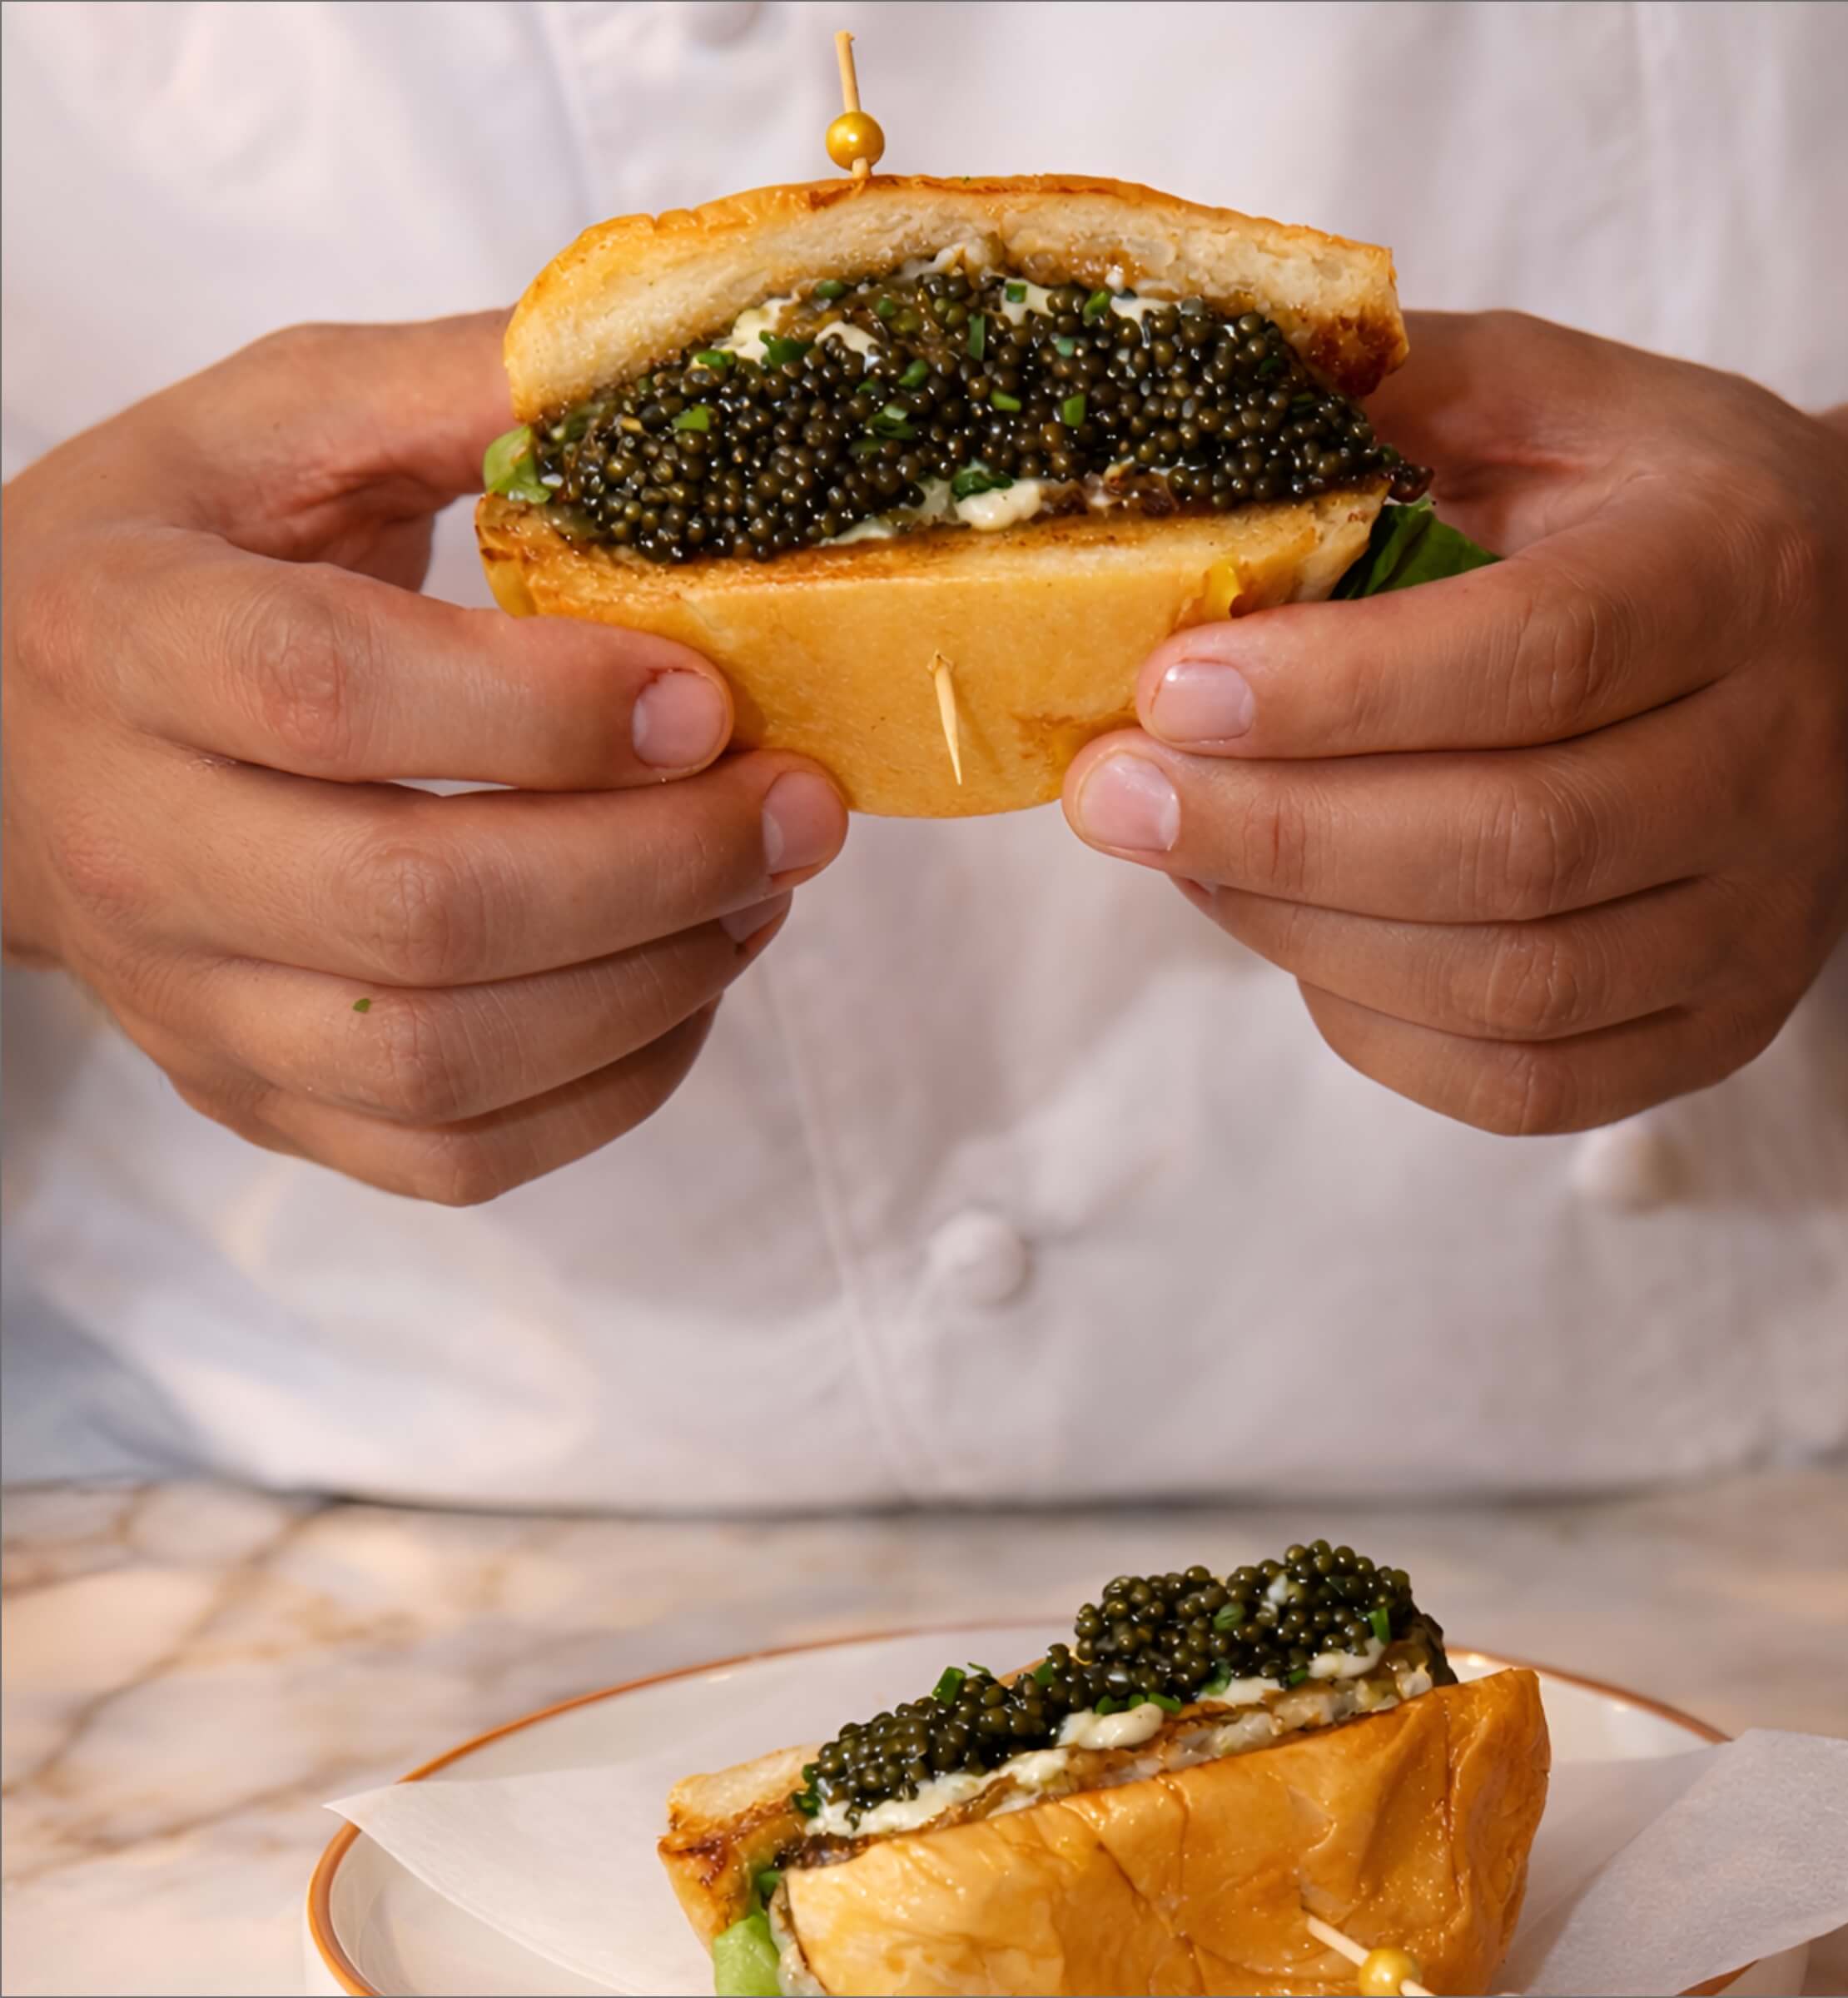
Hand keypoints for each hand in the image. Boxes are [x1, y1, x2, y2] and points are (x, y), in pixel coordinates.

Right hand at [2, 317, 846, 1200]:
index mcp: (124, 639)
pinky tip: (686, 985)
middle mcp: (135, 846)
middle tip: (796, 808)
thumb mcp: (274, 427)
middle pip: (419, 910)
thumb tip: (658, 371)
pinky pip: (455, 1156)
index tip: (708, 699)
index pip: (331, 697)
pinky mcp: (259, 1098)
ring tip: (762, 890)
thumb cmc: (176, 562)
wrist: (14, 738)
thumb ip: (449, 391)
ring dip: (656, 983)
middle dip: (656, 868)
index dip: (544, 711)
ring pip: (449, 1059)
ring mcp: (192, 1003)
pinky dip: (612, 1090)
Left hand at [1064, 311, 1847, 1133]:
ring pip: (1511, 981)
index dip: (1335, 692)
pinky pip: (1524, 1083)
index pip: (1538, 656)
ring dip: (1301, 932)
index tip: (1166, 690)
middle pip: (1513, 843)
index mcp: (1736, 576)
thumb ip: (1404, 391)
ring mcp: (1755, 922)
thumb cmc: (1677, 519)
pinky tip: (1291, 942)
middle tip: (1113, 799)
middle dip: (1275, 834)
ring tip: (1180, 856)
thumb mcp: (1567, 404)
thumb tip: (1199, 405)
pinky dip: (1374, 1026)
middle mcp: (1774, 765)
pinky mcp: (1716, 1029)